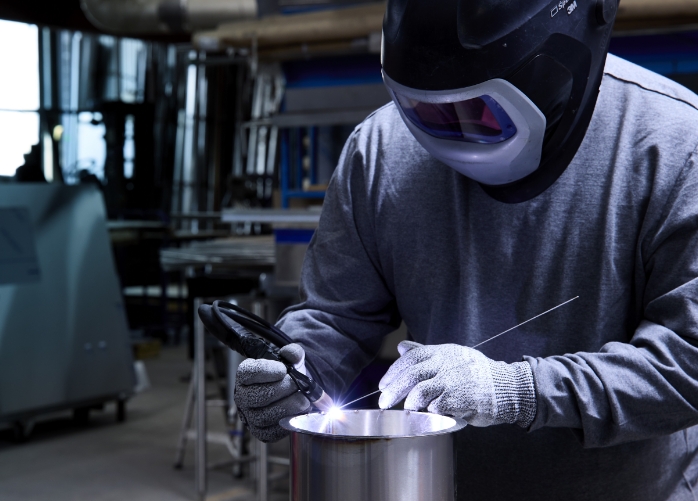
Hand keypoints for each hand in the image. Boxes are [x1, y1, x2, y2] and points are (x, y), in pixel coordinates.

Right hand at [234, 344, 310, 441]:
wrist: (289, 393)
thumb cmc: (286, 375)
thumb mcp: (290, 360)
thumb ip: (293, 353)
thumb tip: (292, 354)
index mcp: (245, 375)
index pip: (249, 373)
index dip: (267, 371)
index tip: (283, 369)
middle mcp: (242, 396)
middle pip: (258, 396)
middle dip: (282, 390)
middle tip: (297, 385)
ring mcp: (249, 416)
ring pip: (264, 416)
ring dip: (288, 408)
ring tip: (303, 401)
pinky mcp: (260, 432)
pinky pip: (271, 432)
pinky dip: (287, 423)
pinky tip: (299, 414)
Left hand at [378, 341, 535, 426]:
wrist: (504, 386)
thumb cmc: (473, 372)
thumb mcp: (450, 355)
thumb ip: (425, 352)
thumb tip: (402, 347)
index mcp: (441, 352)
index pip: (410, 358)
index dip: (393, 372)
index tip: (383, 385)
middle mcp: (445, 364)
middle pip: (411, 376)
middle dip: (394, 390)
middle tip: (383, 403)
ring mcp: (453, 381)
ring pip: (421, 392)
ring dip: (410, 403)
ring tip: (408, 409)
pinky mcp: (460, 399)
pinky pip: (437, 407)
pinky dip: (430, 412)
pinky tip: (430, 414)